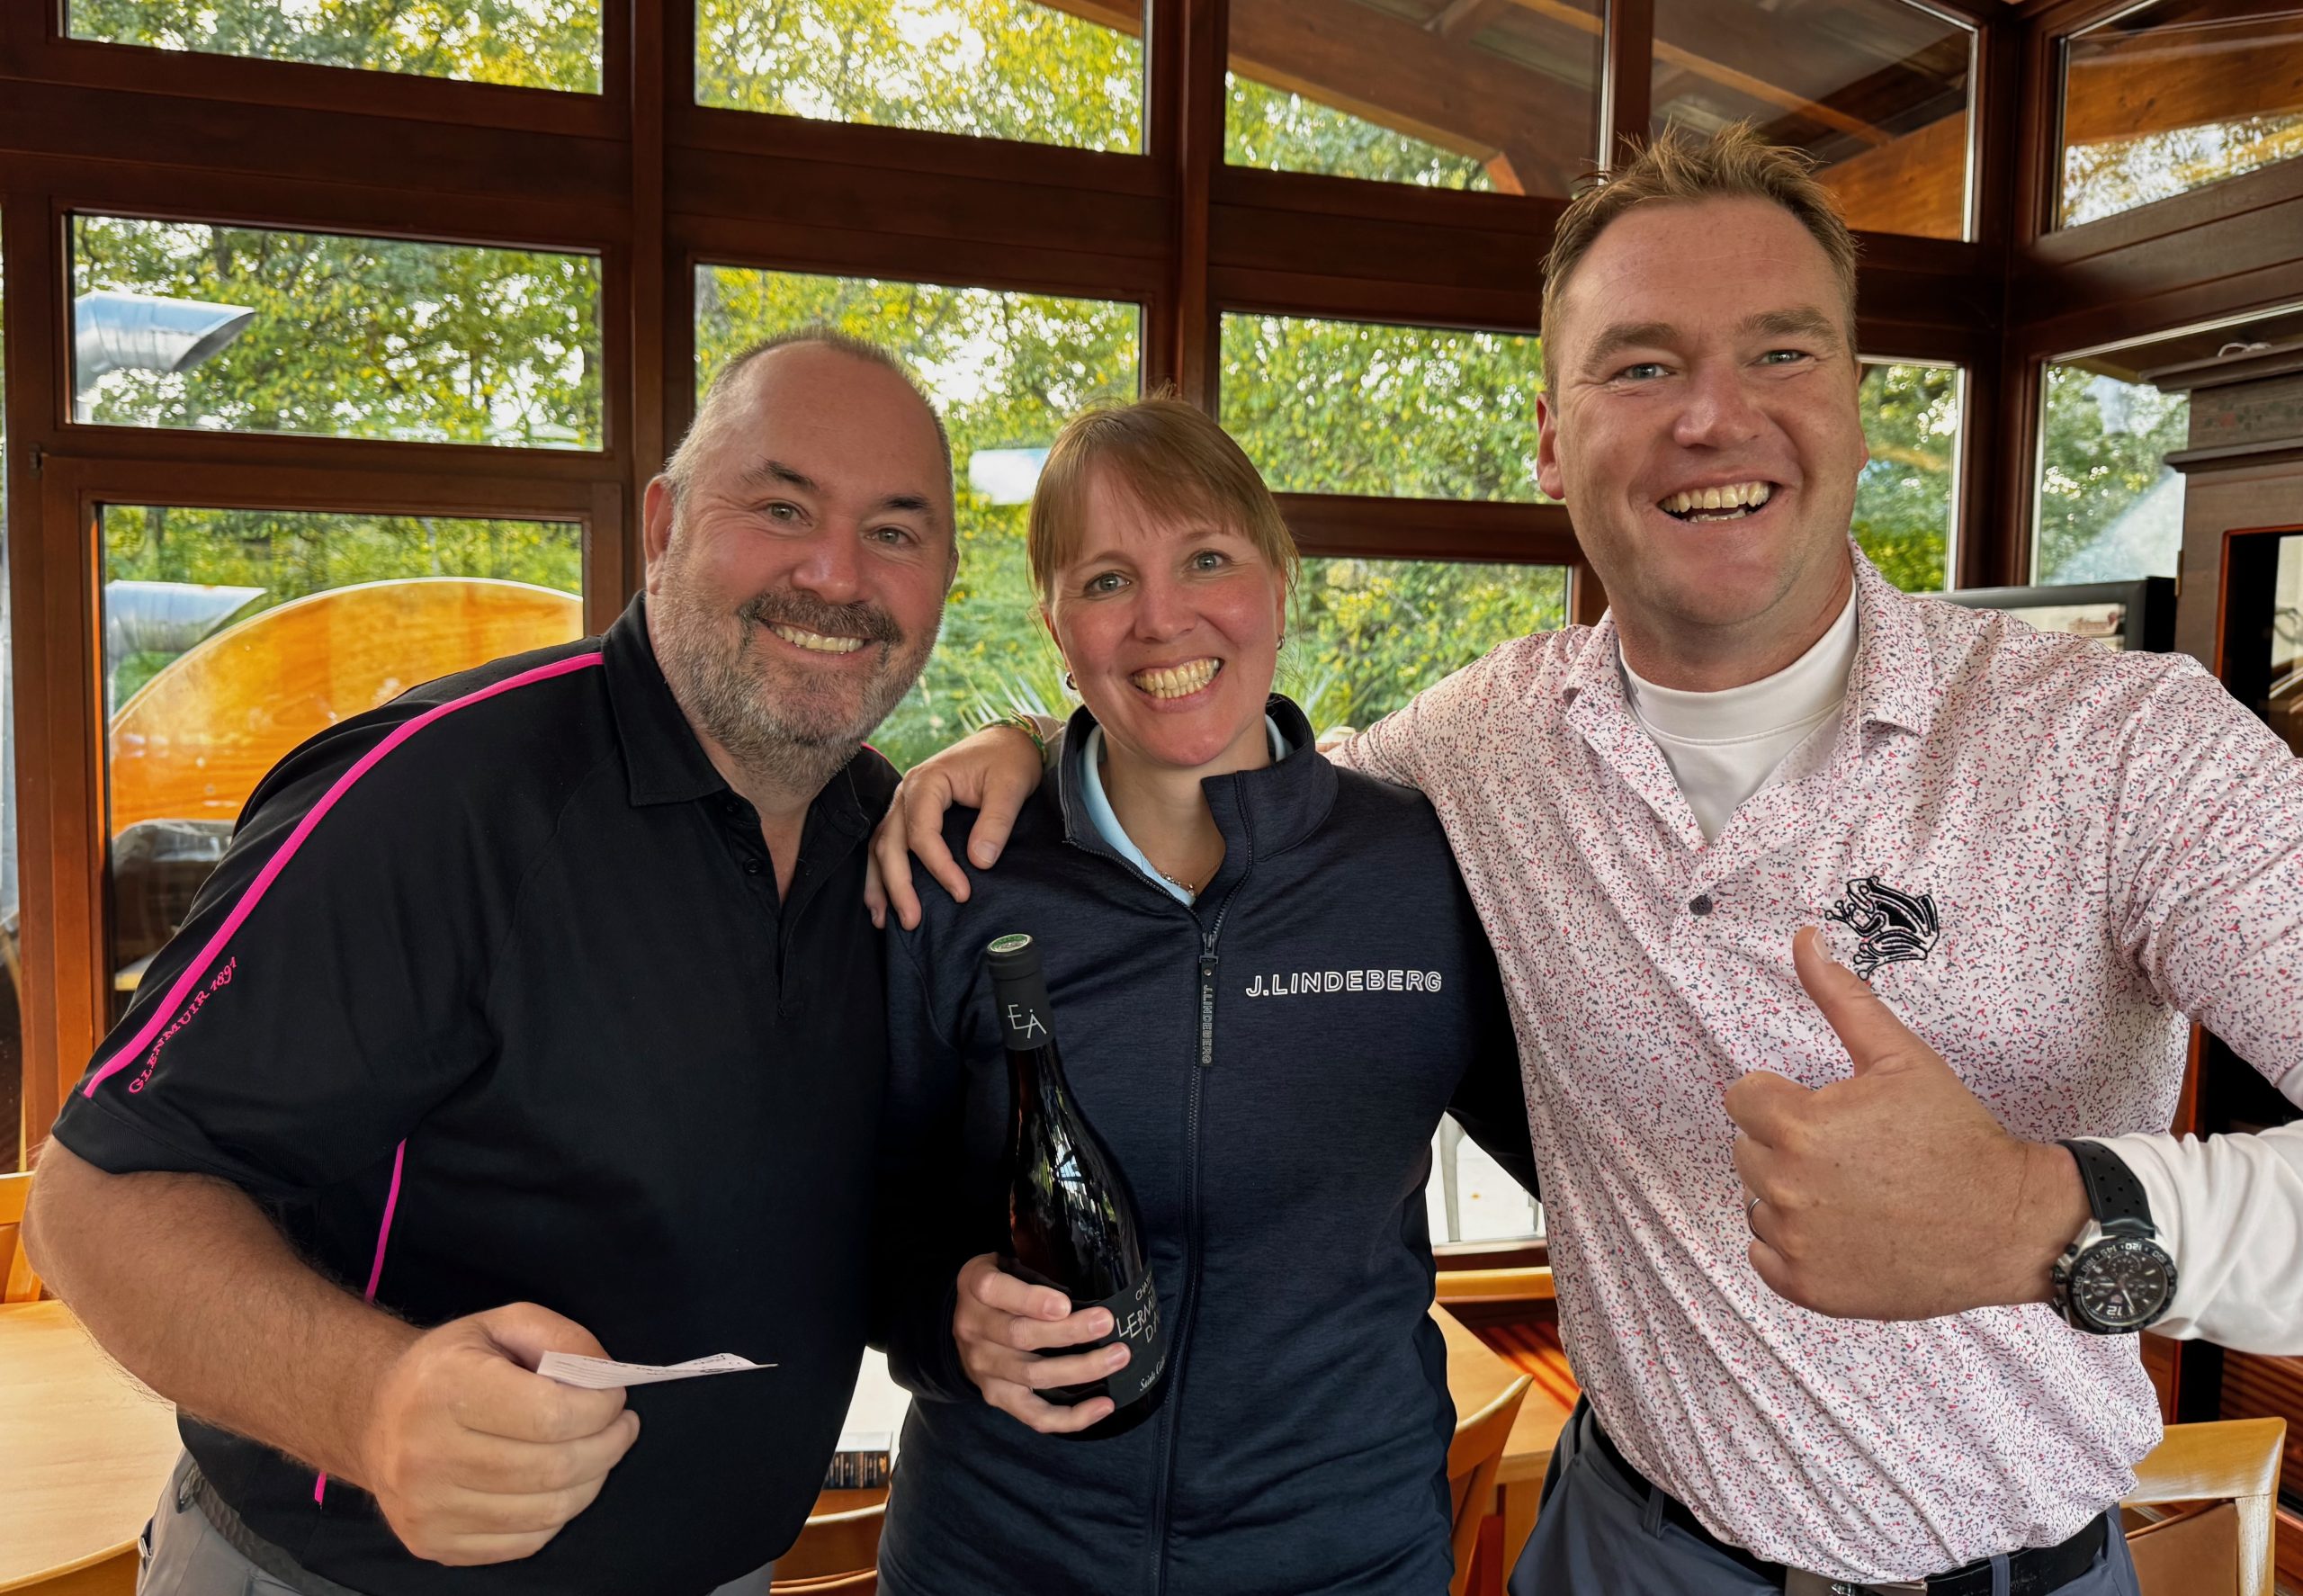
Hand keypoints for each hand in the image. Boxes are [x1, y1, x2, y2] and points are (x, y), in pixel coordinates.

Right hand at [353, 1303, 641, 1565]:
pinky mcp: (433, 1544)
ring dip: (591, 1481)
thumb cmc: (451, 1366)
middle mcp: (427, 1454)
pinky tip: (559, 1485)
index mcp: (446, 1389)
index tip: (615, 1398)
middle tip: (622, 1427)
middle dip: (608, 1446)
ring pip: (545, 1512)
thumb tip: (606, 1376)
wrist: (374, 1416)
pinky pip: (524, 1542)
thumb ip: (561, 1338)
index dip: (600, 1408)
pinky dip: (557, 1515)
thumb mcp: (503, 1324)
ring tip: (599, 1453)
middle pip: (553, 1469)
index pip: (550, 1415)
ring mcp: (427, 1508)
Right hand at [865, 723, 1045, 930]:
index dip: (939, 867)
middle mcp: (907, 791)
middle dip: (898, 886)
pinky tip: (881, 899)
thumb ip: (996, 822)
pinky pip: (886, 844)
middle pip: (890, 843)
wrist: (1008, 742)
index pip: (922, 833)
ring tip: (882, 920)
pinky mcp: (909, 813)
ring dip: (880, 884)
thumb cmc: (1009, 760)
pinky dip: (881, 872)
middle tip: (911, 921)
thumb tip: (979, 862)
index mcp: (929, 781)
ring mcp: (904, 802)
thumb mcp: (1010, 787)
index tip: (962, 893)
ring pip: (880, 846)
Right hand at [951, 1253, 1123, 1434]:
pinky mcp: (997, 1396)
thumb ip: (1032, 1261)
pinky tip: (1104, 1405)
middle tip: (1107, 1323)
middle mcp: (974, 1328)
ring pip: (1033, 1375)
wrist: (963, 1322)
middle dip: (1069, 1332)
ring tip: (1117, 1356)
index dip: (1031, 1300)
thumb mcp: (1004, 1262)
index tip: (1065, 1304)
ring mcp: (983, 1367)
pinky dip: (1071, 1417)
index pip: (997, 1291)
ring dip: (1081, 1369)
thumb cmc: (1001, 1286)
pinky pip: (1035, 1415)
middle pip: (1021, 1336)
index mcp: (976, 1287)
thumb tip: (1087, 1268)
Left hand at [1725, 928, 2088, 1320]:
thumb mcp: (1901, 1057)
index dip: (1785, 1098)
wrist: (2010, 1224)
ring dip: (1790, 1193)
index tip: (1832, 1110)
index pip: (1742, 1097)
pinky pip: (1765, 1253)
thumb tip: (1804, 938)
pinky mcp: (1806, 1288)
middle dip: (1787, 1142)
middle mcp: (1784, 1188)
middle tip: (1853, 1151)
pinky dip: (1795, 1244)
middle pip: (1746, 1148)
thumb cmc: (1957, 1137)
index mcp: (1796, 1126)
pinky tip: (1847, 1229)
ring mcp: (1794, 1243)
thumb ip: (1841, 997)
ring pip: (1756, 1200)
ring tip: (1856, 1191)